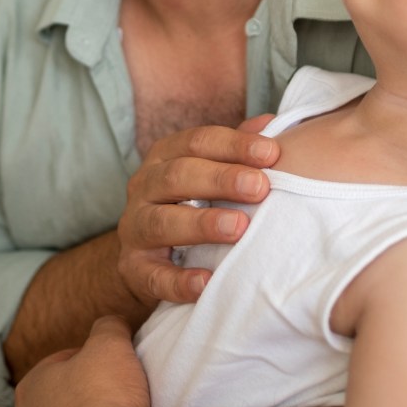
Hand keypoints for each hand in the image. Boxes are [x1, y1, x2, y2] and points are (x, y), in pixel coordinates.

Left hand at [11, 316, 151, 406]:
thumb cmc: (104, 402)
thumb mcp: (110, 345)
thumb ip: (107, 327)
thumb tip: (113, 323)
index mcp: (31, 386)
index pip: (62, 363)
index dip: (91, 360)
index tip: (113, 366)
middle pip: (58, 401)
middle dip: (80, 397)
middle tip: (112, 397)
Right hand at [118, 115, 277, 305]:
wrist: (148, 257)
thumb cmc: (190, 205)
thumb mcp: (208, 172)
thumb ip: (235, 151)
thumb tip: (270, 125)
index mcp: (164, 158)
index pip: (197, 142)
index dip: (234, 145)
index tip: (272, 154)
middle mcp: (144, 187)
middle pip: (177, 176)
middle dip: (221, 179)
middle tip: (260, 187)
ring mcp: (135, 229)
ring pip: (161, 222)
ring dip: (201, 224)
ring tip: (239, 227)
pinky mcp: (135, 269)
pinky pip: (155, 276)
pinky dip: (180, 281)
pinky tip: (208, 281)